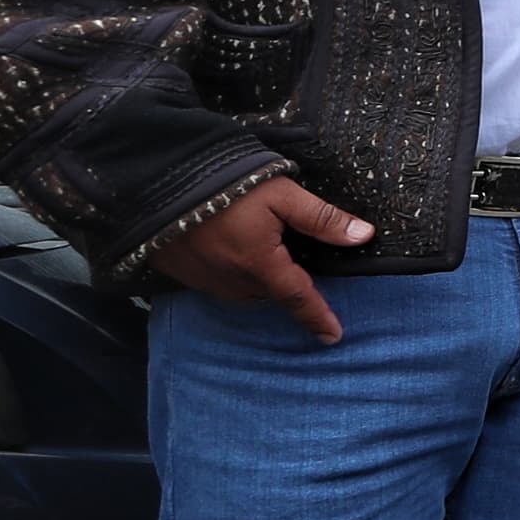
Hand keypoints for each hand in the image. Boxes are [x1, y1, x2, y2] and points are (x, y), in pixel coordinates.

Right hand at [159, 176, 373, 341]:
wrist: (156, 183)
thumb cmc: (224, 185)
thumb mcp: (281, 194)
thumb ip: (322, 218)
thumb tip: (363, 235)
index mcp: (261, 265)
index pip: (299, 299)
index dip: (318, 318)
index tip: (333, 336)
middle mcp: (232, 281)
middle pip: (272, 293)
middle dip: (287, 285)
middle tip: (294, 262)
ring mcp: (205, 280)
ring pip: (245, 291)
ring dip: (259, 279)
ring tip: (261, 253)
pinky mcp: (182, 274)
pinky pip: (218, 284)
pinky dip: (233, 274)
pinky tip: (232, 251)